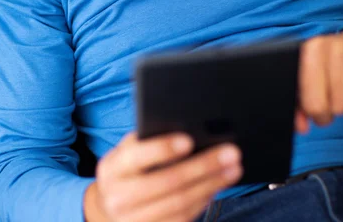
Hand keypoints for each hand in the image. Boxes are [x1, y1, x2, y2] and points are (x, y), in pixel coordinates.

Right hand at [84, 131, 242, 221]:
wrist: (108, 207)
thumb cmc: (127, 168)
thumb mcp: (128, 151)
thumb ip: (149, 141)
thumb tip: (189, 130)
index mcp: (112, 168)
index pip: (138, 156)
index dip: (163, 148)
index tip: (189, 140)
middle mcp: (119, 197)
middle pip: (167, 182)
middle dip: (203, 166)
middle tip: (231, 152)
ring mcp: (134, 221)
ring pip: (180, 204)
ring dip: (211, 185)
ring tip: (233, 168)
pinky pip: (182, 219)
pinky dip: (204, 201)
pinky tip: (218, 186)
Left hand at [295, 32, 342, 133]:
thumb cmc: (333, 67)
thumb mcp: (311, 80)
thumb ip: (301, 105)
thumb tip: (301, 127)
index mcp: (300, 52)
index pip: (295, 92)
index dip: (303, 109)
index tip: (308, 112)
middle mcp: (318, 45)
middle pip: (317, 105)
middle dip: (323, 114)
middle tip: (327, 105)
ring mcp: (341, 47)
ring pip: (339, 105)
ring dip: (342, 104)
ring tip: (342, 89)